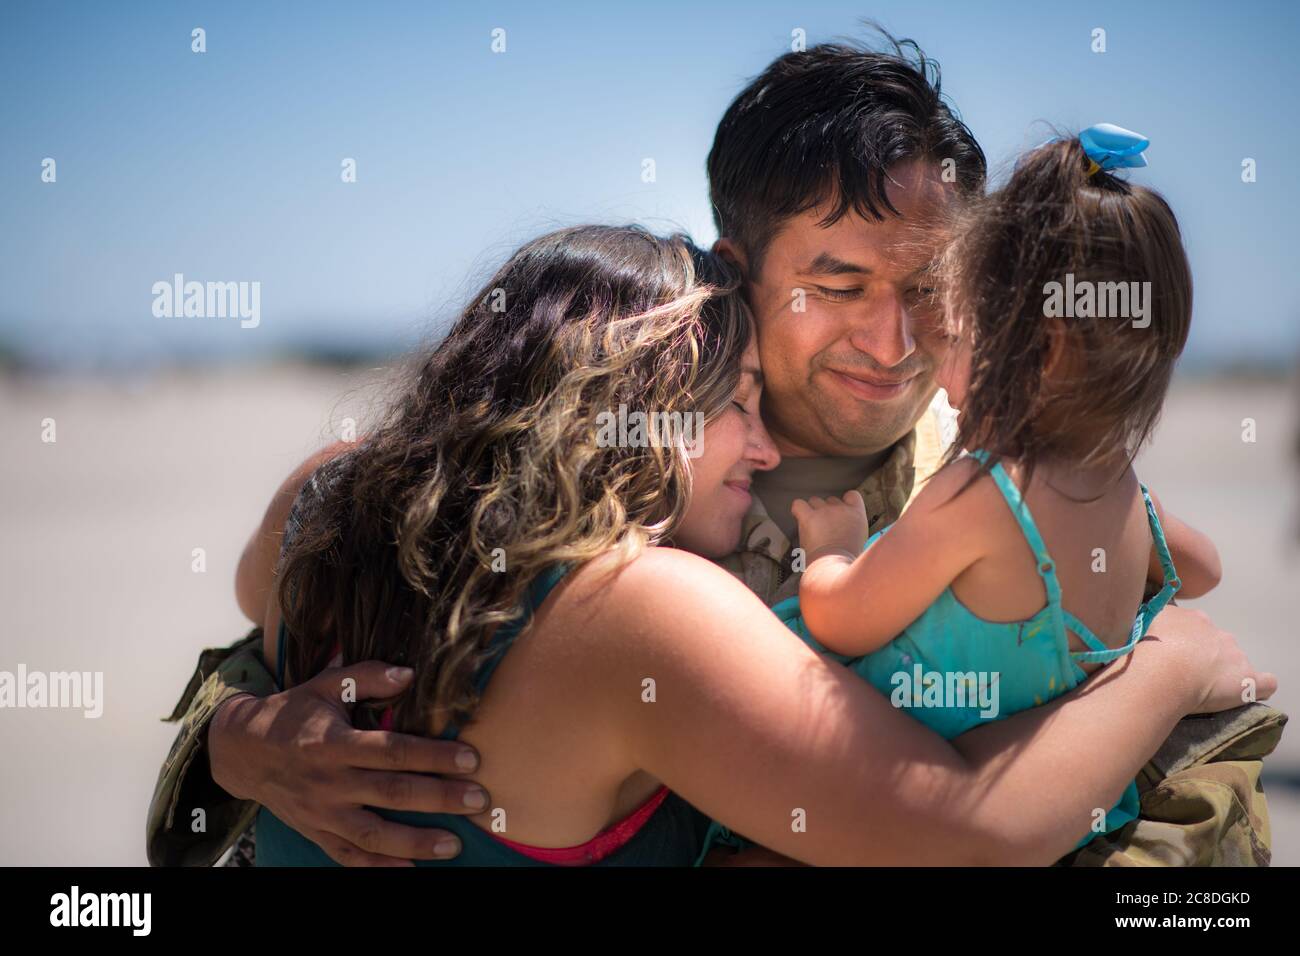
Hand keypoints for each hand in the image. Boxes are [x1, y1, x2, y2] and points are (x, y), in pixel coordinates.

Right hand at [208, 661, 488, 865]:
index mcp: (333, 743)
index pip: (392, 751)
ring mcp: (321, 814)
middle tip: (480, 800)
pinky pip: (348, 857)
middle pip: (391, 793)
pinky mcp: (315, 833)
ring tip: (455, 844)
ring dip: (416, 842)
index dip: (433, 756)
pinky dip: (379, 867)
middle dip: (439, 797)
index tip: (471, 759)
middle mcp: (328, 782)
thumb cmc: (294, 712)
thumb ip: (367, 676)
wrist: (241, 751)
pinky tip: (411, 869)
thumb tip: (410, 674)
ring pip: (373, 834)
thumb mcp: (325, 685)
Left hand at [791, 489, 869, 561]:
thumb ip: (853, 531)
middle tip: (825, 529)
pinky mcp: (808, 517)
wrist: (835, 569)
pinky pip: (798, 504)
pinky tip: (800, 518)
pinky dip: (797, 510)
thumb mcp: (860, 543)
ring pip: (815, 501)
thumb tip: (846, 532)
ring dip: (813, 511)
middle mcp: (841, 509)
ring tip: (812, 528)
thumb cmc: (846, 562)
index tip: (841, 513)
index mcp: (857, 515)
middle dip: (827, 512)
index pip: (852, 495)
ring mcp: (824, 511)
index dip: (845, 502)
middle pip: (831, 500)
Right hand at [1144, 605, 1276, 713]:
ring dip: (1224, 671)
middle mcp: (1217, 632)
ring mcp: (1235, 656)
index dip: (1185, 642)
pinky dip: (1259, 686)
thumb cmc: (1144, 649)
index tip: (1172, 655)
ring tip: (1204, 690)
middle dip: (1206, 656)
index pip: (1195, 627)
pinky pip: (1266, 682)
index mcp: (1192, 619)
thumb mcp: (1140, 625)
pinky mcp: (1248, 680)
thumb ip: (1151, 625)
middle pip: (1217, 643)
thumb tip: (1149, 629)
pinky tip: (1247, 693)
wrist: (1162, 670)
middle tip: (1185, 673)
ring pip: (1235, 661)